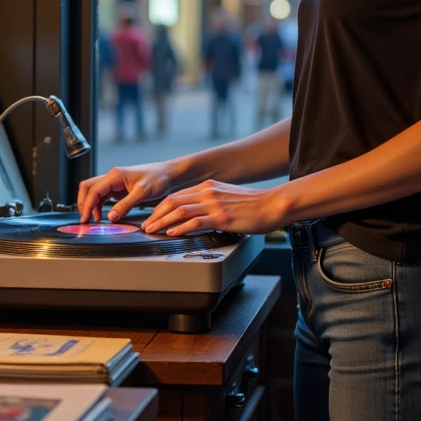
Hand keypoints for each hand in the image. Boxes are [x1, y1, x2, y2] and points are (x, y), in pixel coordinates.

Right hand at [76, 161, 173, 223]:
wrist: (168, 174)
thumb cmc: (158, 178)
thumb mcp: (143, 193)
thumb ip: (125, 205)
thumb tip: (110, 217)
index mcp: (115, 175)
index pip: (93, 190)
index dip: (87, 205)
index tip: (85, 219)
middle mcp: (112, 177)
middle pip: (88, 188)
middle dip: (84, 203)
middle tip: (86, 219)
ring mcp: (114, 182)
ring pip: (94, 192)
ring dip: (91, 205)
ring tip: (95, 220)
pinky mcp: (118, 188)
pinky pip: (103, 196)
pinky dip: (99, 205)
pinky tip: (103, 215)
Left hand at [141, 180, 285, 236]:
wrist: (273, 204)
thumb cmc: (255, 205)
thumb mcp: (228, 197)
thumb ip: (212, 202)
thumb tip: (200, 214)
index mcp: (208, 187)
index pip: (177, 195)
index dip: (161, 207)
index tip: (152, 216)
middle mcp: (208, 192)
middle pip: (173, 201)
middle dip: (156, 214)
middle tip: (146, 225)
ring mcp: (214, 204)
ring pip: (180, 211)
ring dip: (162, 222)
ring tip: (152, 231)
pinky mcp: (221, 217)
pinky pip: (195, 222)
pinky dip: (180, 228)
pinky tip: (172, 233)